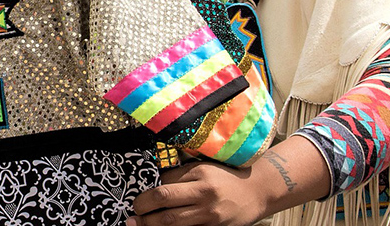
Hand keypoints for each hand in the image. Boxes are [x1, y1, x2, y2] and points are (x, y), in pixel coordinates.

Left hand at [127, 136, 330, 225]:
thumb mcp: (204, 168)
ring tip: (138, 224)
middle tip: (132, 214)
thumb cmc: (227, 177)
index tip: (138, 199)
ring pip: (172, 223)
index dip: (148, 194)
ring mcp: (209, 215)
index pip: (166, 184)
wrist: (257, 191)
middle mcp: (204, 194)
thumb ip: (182, 175)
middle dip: (143, 210)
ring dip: (151, 225)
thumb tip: (156, 184)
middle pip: (165, 203)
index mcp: (200, 175)